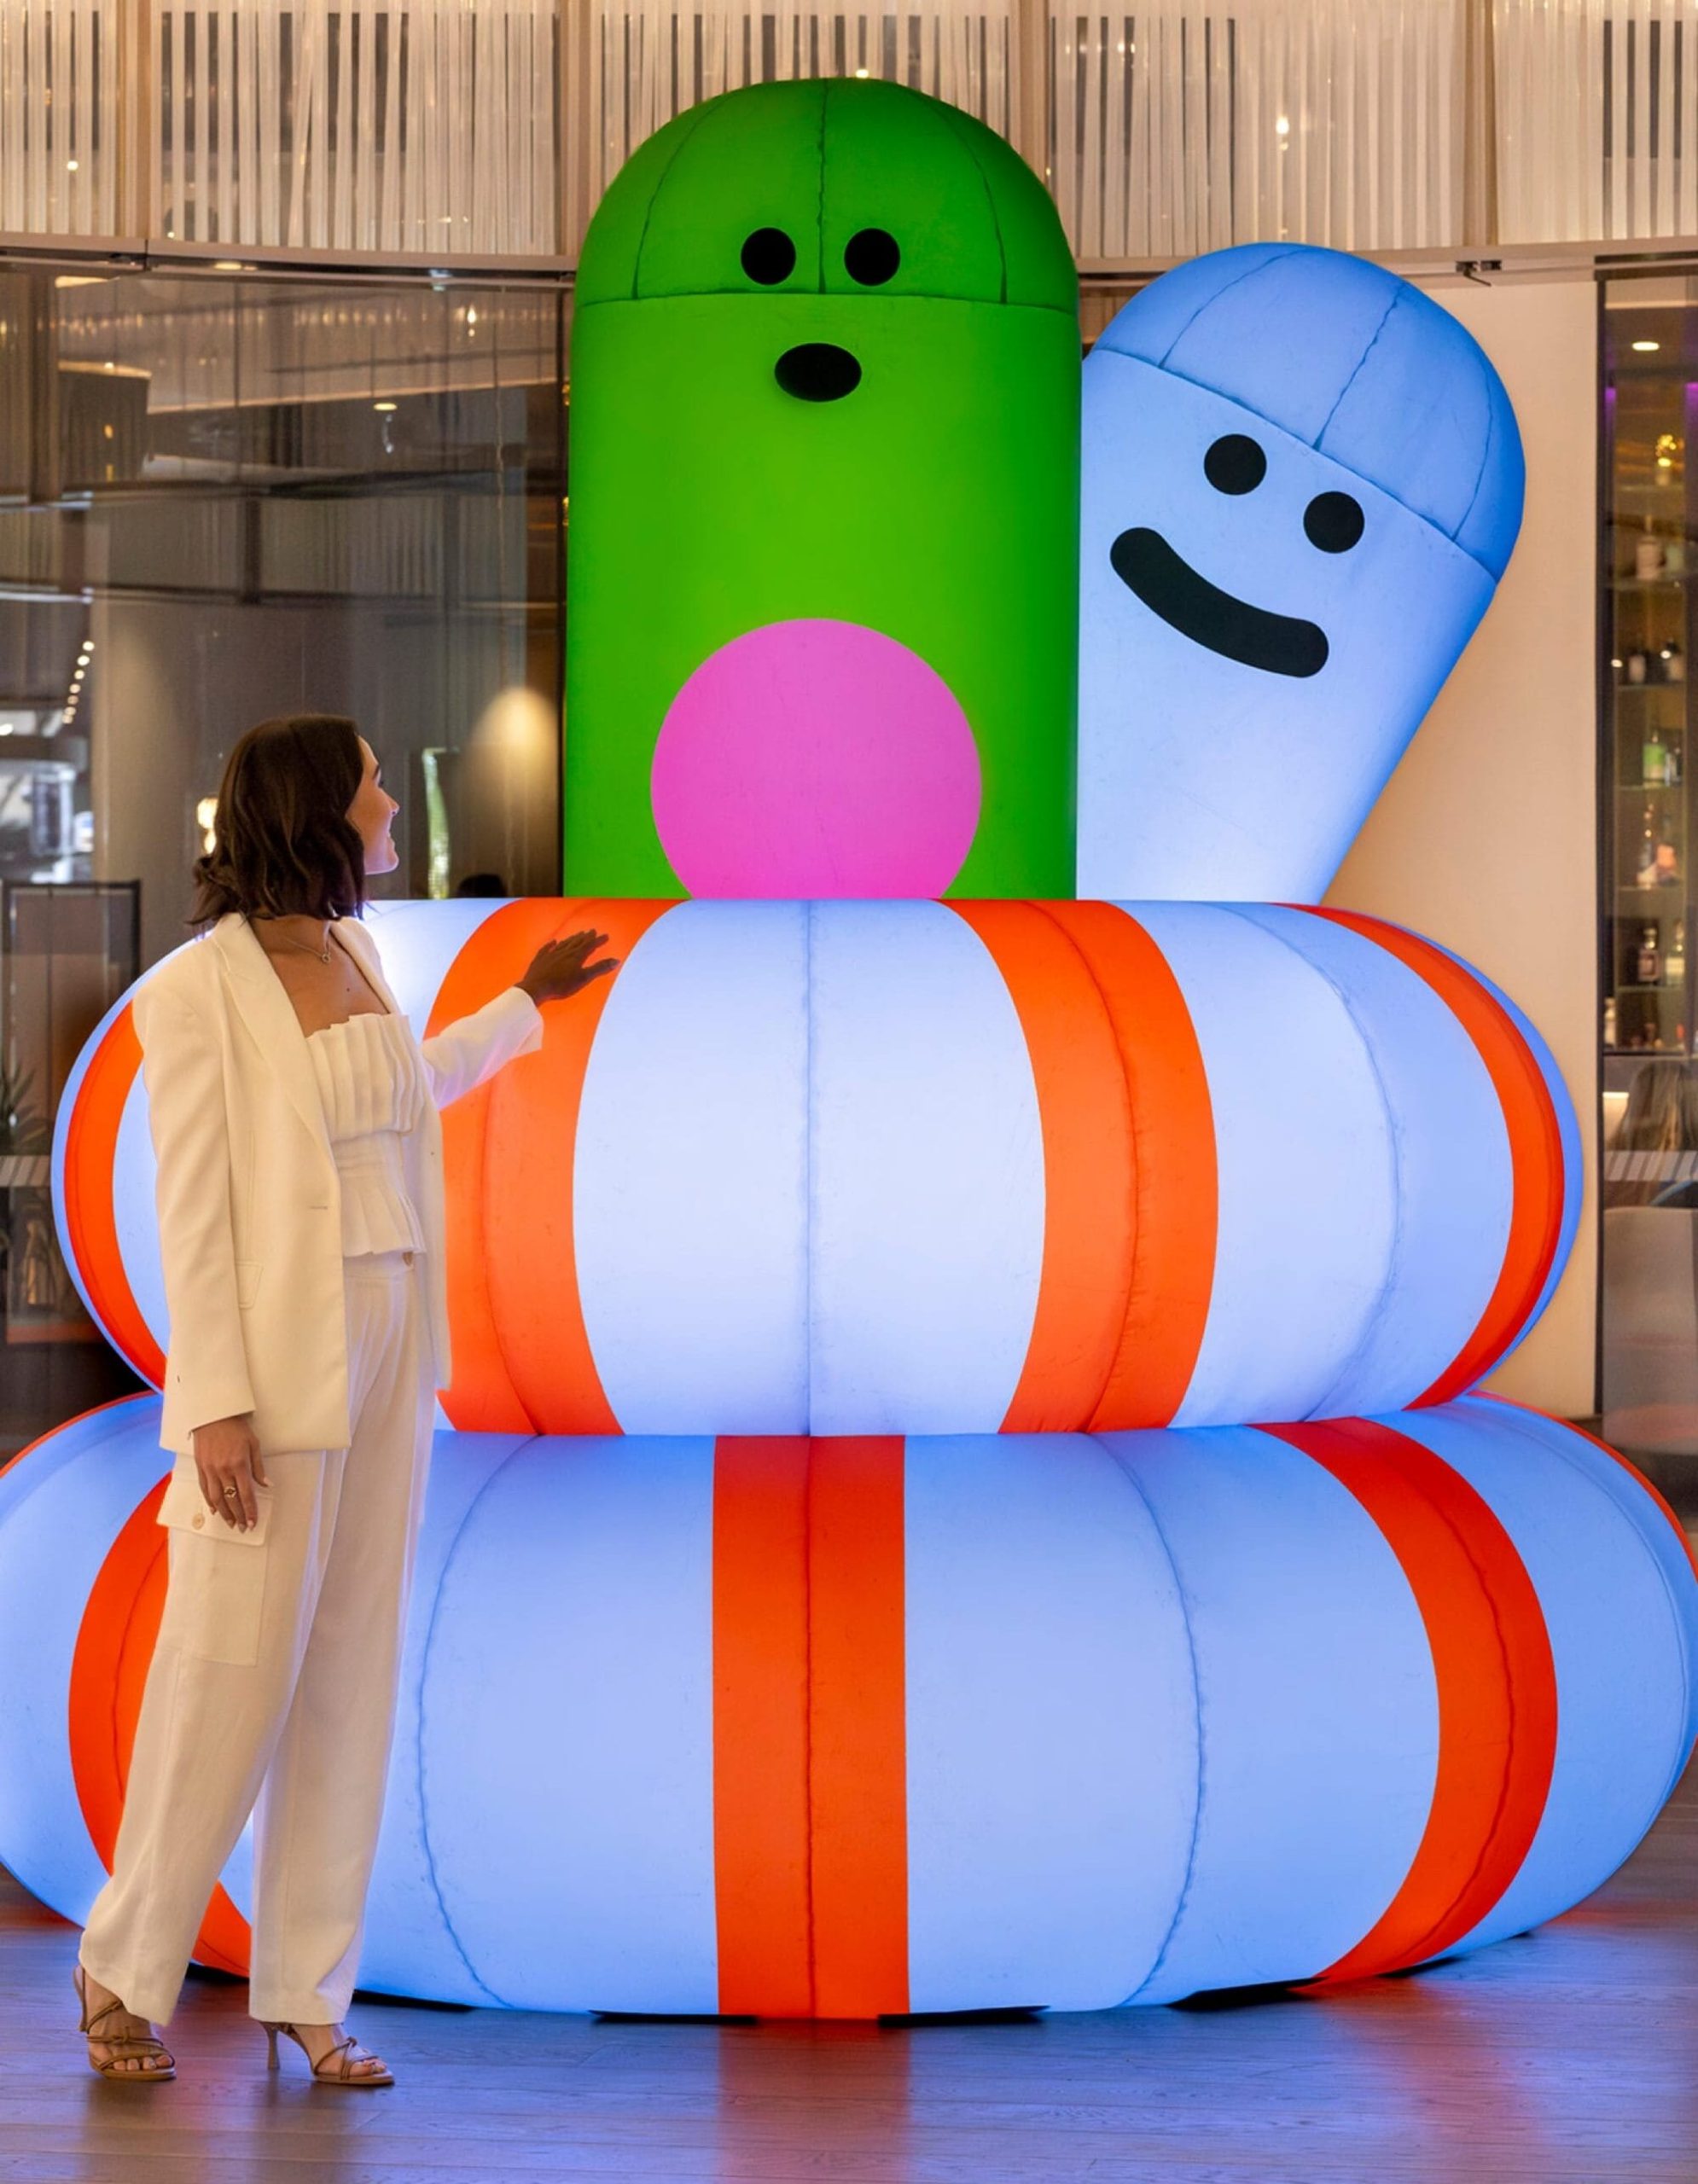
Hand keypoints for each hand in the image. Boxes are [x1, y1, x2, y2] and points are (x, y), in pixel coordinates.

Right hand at [190, 1415, 266, 1531]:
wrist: (212, 1415)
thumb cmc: (235, 1427)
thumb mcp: (253, 1443)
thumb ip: (259, 1467)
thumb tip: (266, 1484)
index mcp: (239, 1464)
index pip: (246, 1494)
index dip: (250, 1510)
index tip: (252, 1521)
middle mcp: (223, 1470)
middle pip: (231, 1500)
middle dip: (238, 1516)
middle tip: (242, 1527)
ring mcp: (209, 1469)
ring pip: (217, 1498)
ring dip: (224, 1513)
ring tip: (230, 1523)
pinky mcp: (200, 1467)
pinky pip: (204, 1489)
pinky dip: (210, 1501)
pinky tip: (215, 1510)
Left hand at [516, 929, 617, 1006]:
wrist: (536, 988)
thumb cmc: (561, 985)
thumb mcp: (584, 978)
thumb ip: (599, 969)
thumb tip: (616, 960)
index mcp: (576, 957)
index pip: (589, 945)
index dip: (598, 940)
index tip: (606, 936)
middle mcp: (564, 952)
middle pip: (577, 942)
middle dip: (585, 937)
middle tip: (592, 931)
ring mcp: (551, 955)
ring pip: (564, 944)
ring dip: (572, 939)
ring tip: (578, 934)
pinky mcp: (540, 960)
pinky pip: (546, 948)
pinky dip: (551, 944)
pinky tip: (553, 941)